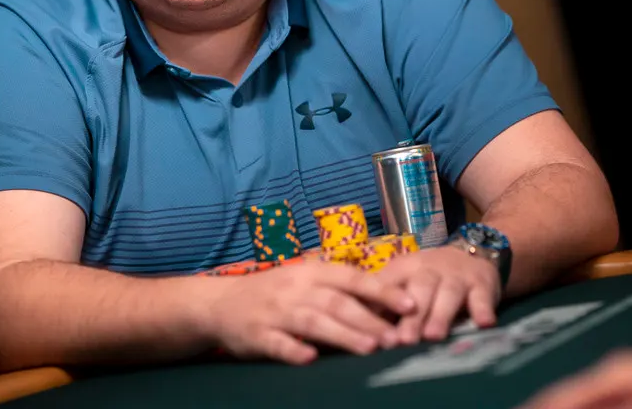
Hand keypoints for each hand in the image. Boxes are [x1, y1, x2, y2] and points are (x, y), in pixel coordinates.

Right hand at [202, 259, 416, 364]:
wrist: (220, 303)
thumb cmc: (275, 293)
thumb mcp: (305, 281)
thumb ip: (338, 290)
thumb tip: (386, 306)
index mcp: (311, 272)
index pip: (352, 278)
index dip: (381, 290)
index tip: (410, 304)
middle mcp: (295, 288)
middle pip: (336, 302)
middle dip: (368, 320)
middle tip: (396, 337)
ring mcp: (275, 311)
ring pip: (312, 321)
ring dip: (342, 335)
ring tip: (369, 349)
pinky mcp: (257, 334)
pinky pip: (277, 343)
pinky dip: (293, 350)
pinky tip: (310, 358)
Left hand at [378, 244, 500, 345]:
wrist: (473, 252)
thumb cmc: (430, 277)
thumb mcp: (405, 281)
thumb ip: (386, 305)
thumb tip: (360, 332)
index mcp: (405, 268)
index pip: (390, 283)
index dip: (382, 302)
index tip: (375, 328)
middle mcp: (430, 268)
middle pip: (420, 288)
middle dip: (412, 315)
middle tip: (405, 340)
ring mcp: (457, 275)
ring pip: (448, 292)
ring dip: (441, 314)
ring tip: (433, 336)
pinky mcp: (482, 284)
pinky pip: (482, 297)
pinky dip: (483, 309)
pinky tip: (483, 324)